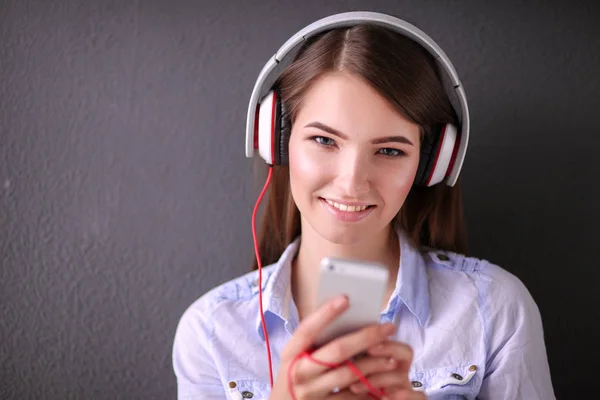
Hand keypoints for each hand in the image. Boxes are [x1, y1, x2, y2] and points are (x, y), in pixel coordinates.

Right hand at [269, 294, 414, 399]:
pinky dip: (368, 388)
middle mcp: (299, 372)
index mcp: (291, 353)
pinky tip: (382, 381)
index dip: (325, 313)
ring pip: (349, 374)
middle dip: (366, 337)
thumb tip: (345, 314)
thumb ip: (315, 340)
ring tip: (392, 357)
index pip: (307, 329)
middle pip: (337, 351)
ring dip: (374, 364)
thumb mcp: (296, 355)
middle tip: (388, 327)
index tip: (345, 298)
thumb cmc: (296, 373)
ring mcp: (311, 391)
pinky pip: (351, 397)